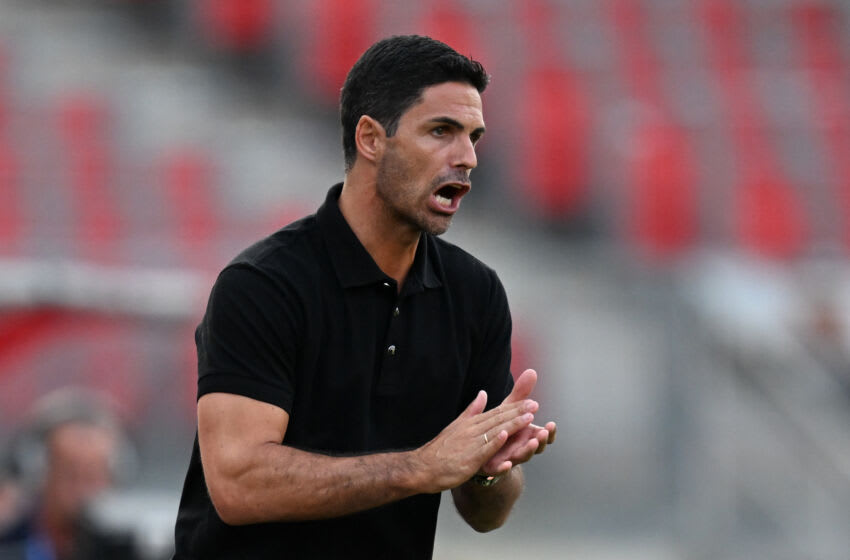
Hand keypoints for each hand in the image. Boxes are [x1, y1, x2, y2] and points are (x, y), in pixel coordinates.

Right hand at [413, 390, 536, 493]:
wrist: (423, 468)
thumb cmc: (441, 449)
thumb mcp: (457, 425)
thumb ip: (472, 410)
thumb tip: (483, 394)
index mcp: (471, 423)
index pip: (497, 413)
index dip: (515, 407)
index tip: (531, 401)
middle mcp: (472, 430)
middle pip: (498, 419)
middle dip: (519, 412)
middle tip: (535, 405)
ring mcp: (470, 444)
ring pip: (495, 432)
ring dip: (513, 424)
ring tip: (529, 417)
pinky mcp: (469, 459)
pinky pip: (484, 449)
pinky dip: (495, 442)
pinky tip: (506, 435)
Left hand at [479, 369, 556, 475]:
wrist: (482, 452)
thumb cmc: (501, 428)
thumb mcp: (509, 409)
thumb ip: (521, 393)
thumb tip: (532, 371)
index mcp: (527, 435)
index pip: (544, 435)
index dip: (549, 432)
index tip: (551, 424)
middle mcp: (521, 447)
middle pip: (536, 446)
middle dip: (541, 440)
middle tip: (543, 433)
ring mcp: (509, 458)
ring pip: (521, 457)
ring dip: (527, 451)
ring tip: (532, 444)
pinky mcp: (494, 467)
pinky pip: (500, 470)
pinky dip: (503, 468)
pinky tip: (506, 464)